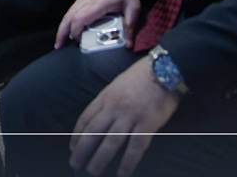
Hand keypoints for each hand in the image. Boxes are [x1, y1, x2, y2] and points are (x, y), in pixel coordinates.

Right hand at [55, 0, 140, 48]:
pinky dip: (68, 20)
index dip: (76, 31)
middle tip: (58, 46)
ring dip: (63, 27)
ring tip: (61, 40)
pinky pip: (72, 9)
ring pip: (68, 13)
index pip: (80, 18)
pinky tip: (71, 28)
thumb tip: (128, 46)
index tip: (79, 41)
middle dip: (62, 32)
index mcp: (99, 3)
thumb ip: (130, 26)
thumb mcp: (133, 6)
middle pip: (68, 17)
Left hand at [69, 59, 179, 176]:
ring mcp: (130, 116)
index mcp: (105, 97)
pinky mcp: (147, 123)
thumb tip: (100, 119)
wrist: (164, 69)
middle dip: (82, 150)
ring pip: (110, 142)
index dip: (77, 135)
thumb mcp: (117, 84)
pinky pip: (135, 147)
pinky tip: (122, 173)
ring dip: (100, 159)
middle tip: (75, 164)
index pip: (85, 119)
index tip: (72, 147)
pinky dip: (128, 162)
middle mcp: (114, 107)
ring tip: (93, 171)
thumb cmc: (141, 77)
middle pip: (93, 132)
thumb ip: (108, 101)